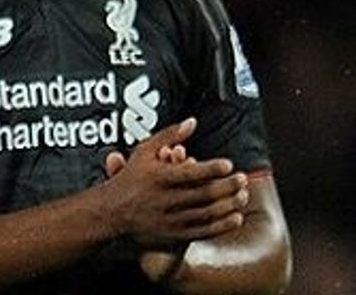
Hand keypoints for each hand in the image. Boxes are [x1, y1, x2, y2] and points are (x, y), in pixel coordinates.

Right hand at [99, 118, 248, 248]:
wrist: (112, 210)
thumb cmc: (131, 178)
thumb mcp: (144, 151)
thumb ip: (169, 135)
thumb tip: (192, 122)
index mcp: (159, 177)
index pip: (190, 173)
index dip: (211, 168)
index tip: (228, 164)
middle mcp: (165, 199)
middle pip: (203, 193)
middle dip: (227, 186)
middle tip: (242, 178)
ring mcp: (171, 218)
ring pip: (207, 213)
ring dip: (229, 205)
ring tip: (243, 195)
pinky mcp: (175, 234)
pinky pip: (204, 231)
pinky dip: (223, 225)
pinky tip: (236, 217)